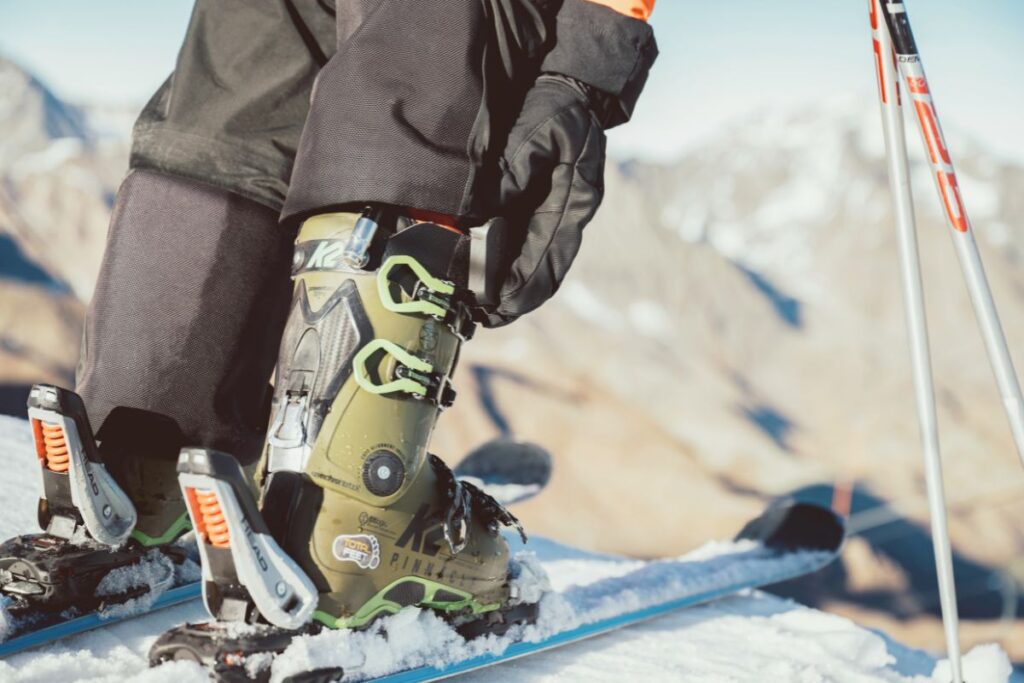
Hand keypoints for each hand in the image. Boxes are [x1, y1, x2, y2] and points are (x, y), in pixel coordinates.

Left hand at [481, 74, 606, 326]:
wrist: (569, 91)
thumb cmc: (554, 109)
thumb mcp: (536, 129)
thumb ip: (514, 167)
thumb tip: (485, 208)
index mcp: (573, 202)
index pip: (548, 257)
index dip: (521, 285)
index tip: (495, 305)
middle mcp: (568, 217)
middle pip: (545, 273)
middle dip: (515, 301)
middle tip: (482, 320)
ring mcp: (558, 217)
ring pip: (538, 268)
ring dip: (512, 293)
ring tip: (481, 313)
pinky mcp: (543, 213)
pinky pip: (528, 251)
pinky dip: (509, 271)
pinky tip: (484, 282)